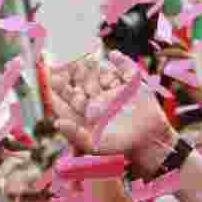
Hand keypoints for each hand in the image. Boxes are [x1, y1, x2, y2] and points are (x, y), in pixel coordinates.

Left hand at [49, 50, 174, 177]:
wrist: (150, 142)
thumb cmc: (120, 147)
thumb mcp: (94, 145)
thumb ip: (75, 134)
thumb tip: (56, 123)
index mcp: (87, 111)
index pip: (70, 95)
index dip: (60, 86)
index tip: (51, 76)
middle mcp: (99, 98)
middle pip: (83, 80)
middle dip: (74, 70)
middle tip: (65, 58)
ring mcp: (114, 90)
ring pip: (101, 73)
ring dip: (93, 63)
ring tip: (84, 53)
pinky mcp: (132, 86)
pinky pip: (126, 69)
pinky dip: (121, 61)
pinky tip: (113, 55)